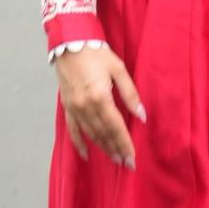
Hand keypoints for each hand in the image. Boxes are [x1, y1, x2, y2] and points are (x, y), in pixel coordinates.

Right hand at [55, 45, 145, 167]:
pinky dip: (79, 143)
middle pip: (103, 134)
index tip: (132, 158)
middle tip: (127, 164)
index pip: (116, 127)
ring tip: (114, 159)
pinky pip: (72, 129)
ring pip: (90, 134)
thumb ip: (130, 94)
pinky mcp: (67, 106)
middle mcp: (85, 106)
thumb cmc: (97, 54)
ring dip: (102, 148)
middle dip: (116, 149)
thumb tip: (141, 115)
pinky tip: (86, 154)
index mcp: (100, 97)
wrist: (71, 43)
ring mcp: (74, 107)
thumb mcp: (118, 69)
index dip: (125, 143)